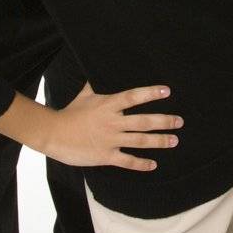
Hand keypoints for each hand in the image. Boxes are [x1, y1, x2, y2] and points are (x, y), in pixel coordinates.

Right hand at [40, 83, 179, 170]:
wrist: (52, 134)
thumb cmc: (69, 113)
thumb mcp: (84, 95)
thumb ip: (96, 84)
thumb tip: (98, 67)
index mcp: (108, 105)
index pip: (133, 97)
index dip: (150, 93)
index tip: (167, 91)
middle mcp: (112, 122)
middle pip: (144, 121)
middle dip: (164, 121)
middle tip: (179, 121)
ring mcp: (110, 140)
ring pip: (140, 141)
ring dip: (159, 141)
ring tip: (174, 141)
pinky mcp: (105, 156)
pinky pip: (127, 161)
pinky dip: (141, 164)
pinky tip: (153, 165)